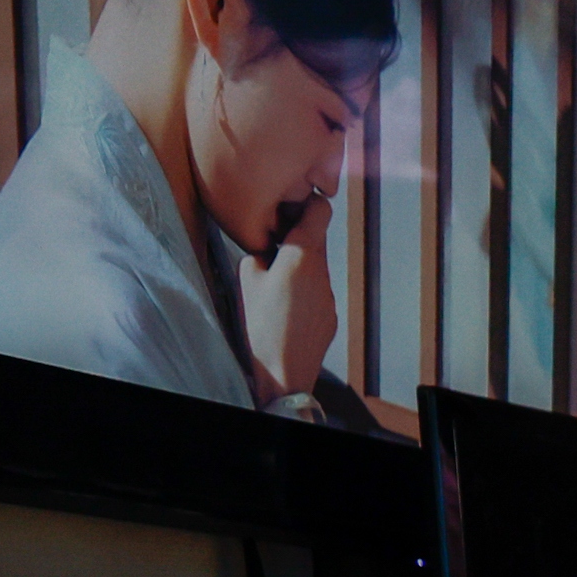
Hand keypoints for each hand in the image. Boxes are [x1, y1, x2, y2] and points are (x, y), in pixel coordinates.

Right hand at [243, 192, 341, 404]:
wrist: (285, 373)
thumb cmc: (262, 327)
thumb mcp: (246, 280)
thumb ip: (258, 254)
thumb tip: (266, 251)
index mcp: (302, 256)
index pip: (320, 211)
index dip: (307, 203)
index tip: (292, 206)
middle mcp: (322, 272)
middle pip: (316, 239)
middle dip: (297, 236)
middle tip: (273, 242)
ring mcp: (330, 295)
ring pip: (316, 267)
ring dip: (298, 266)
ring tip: (274, 284)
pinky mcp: (330, 315)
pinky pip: (317, 292)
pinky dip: (303, 291)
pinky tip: (285, 308)